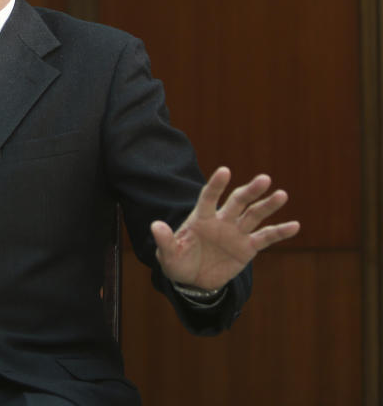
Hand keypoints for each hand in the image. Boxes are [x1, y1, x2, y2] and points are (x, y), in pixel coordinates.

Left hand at [151, 166, 299, 290]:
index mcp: (200, 218)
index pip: (209, 197)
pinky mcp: (247, 247)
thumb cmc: (177, 262)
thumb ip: (164, 240)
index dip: (216, 185)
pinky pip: (265, 237)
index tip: (224, 171)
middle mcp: (221, 221)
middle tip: (264, 179)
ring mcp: (236, 233)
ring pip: (254, 215)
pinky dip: (280, 231)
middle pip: (237, 201)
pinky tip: (295, 225)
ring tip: (281, 194)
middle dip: (250, 190)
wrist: (193, 280)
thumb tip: (155, 225)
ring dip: (268, 205)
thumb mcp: (168, 254)